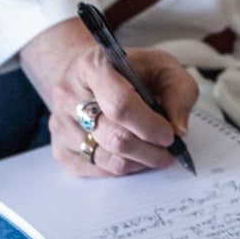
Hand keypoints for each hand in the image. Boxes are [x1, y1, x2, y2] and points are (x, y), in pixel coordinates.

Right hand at [19, 18, 197, 176]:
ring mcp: (60, 124)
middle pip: (115, 137)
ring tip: (153, 152)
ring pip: (108, 159)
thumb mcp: (163, 67)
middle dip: (150, 150)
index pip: (120, 105)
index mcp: (93, 66)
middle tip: (169, 150)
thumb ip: (179, 92)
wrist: (89, 77)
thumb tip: (178, 129)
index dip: (150, 126)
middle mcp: (68, 95)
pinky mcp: (60, 149)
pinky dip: (123, 168)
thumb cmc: (129, 72)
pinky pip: (98, 172)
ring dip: (140, 162)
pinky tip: (132, 155)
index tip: (170, 135)